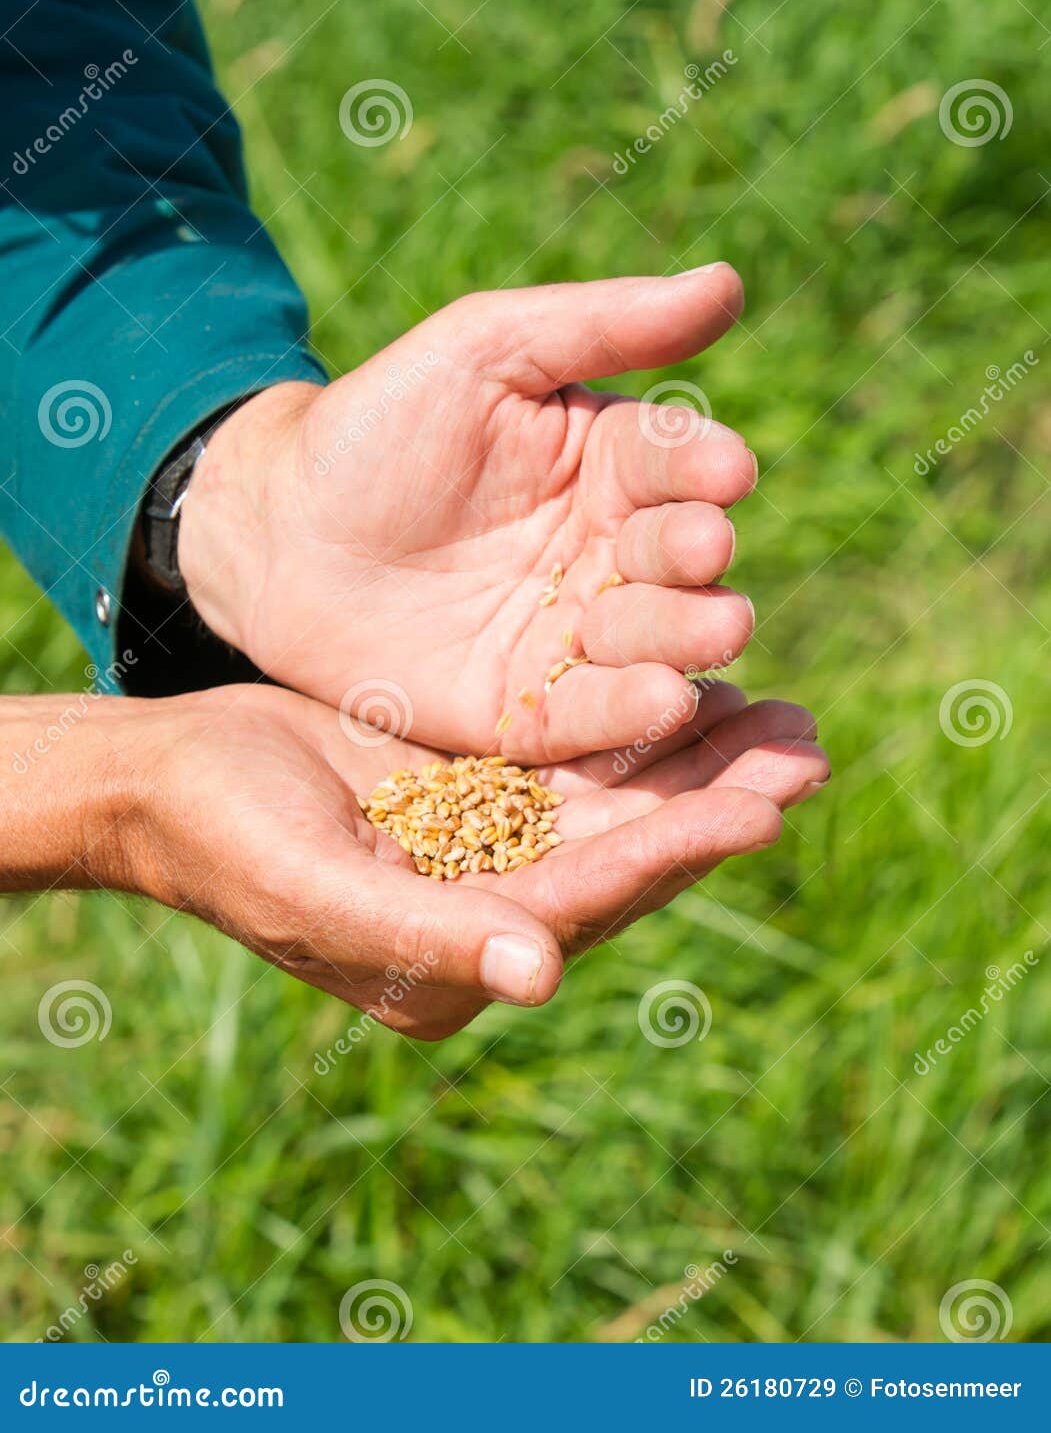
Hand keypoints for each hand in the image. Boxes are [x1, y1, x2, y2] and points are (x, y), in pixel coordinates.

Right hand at [69, 680, 826, 1041]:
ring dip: (695, 763)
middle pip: (622, 856)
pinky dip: (637, 729)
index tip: (758, 808)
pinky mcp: (480, 798)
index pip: (584, 904)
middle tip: (806, 748)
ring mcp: (488, 856)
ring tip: (784, 714)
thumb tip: (539, 977)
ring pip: (614, 806)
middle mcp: (488, 918)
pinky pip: (577, 764)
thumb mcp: (315, 886)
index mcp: (454, 964)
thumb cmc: (223, 838)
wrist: (168, 778)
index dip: (670, 853)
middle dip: (714, 803)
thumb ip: (428, 937)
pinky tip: (697, 684)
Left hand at [178, 267, 757, 762]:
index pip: (677, 463)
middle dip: (697, 556)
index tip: (725, 470)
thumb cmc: (382, 422)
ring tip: (713, 630)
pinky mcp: (530, 714)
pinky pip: (591, 721)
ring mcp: (574, 638)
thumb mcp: (484, 349)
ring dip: (685, 637)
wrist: (278, 531)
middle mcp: (610, 554)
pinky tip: (662, 702)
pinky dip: (630, 716)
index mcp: (612, 464)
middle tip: (700, 550)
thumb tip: (729, 283)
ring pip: (653, 643)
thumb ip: (603, 323)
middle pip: (679, 560)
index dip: (704, 466)